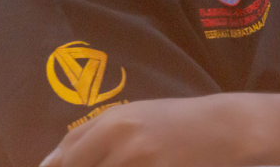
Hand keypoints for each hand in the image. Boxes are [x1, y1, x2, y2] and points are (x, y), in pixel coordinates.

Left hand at [40, 95, 250, 166]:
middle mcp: (121, 140)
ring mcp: (140, 162)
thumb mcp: (136, 117)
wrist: (226, 128)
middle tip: (107, 166)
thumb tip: (54, 161)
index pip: (66, 155)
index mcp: (113, 121)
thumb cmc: (178, 121)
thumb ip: (96, 135)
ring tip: (131, 164)